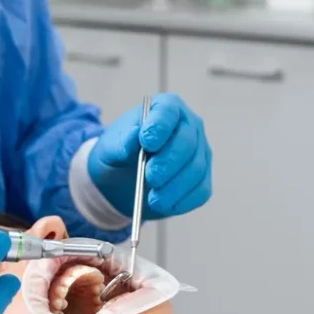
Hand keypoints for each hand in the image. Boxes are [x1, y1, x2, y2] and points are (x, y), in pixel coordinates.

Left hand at [87, 93, 211, 219]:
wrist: (122, 176)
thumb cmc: (120, 152)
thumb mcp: (111, 146)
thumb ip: (122, 141)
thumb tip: (134, 136)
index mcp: (165, 108)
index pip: (168, 111)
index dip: (160, 126)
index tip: (146, 142)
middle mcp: (188, 126)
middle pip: (187, 142)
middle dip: (169, 162)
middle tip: (150, 176)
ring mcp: (199, 152)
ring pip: (196, 169)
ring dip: (174, 187)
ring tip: (153, 199)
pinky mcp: (202, 178)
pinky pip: (200, 191)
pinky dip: (183, 201)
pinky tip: (164, 205)